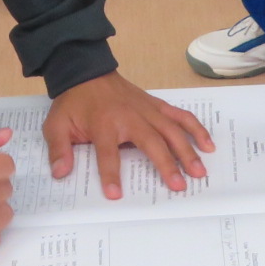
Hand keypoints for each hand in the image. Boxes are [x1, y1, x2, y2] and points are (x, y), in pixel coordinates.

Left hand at [43, 72, 213, 200]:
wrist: (86, 71)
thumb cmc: (73, 102)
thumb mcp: (56, 125)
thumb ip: (59, 149)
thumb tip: (61, 173)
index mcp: (104, 123)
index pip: (107, 153)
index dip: (111, 173)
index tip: (115, 195)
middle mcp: (129, 116)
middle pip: (151, 141)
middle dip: (165, 164)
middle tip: (178, 186)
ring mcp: (146, 110)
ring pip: (172, 129)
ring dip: (187, 150)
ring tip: (199, 171)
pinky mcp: (156, 105)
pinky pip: (179, 115)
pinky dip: (195, 128)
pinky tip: (208, 144)